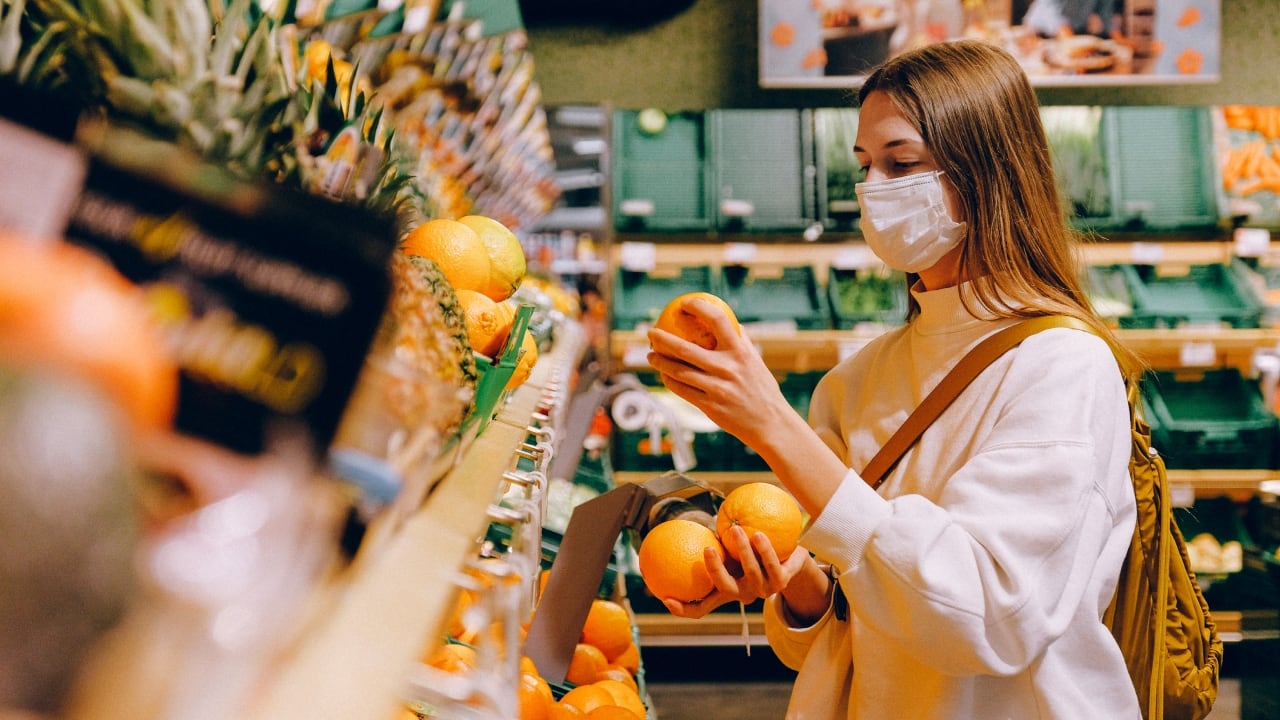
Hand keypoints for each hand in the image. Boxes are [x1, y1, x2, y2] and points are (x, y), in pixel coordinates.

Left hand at [646, 298, 792, 447]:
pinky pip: (682, 390)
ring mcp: (716, 388)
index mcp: (740, 352)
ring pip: (678, 371)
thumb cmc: (762, 389)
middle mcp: (727, 368)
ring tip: (651, 355)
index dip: (699, 307)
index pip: (718, 320)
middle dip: (662, 338)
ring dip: (659, 362)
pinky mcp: (709, 406)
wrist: (770, 423)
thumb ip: (742, 341)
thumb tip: (729, 322)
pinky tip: (663, 375)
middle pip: (685, 348)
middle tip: (651, 333)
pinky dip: (669, 380)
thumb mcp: (756, 362)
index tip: (685, 303)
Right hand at [661, 525, 810, 618]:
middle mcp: (744, 594)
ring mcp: (764, 590)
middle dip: (716, 570)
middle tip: (708, 548)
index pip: (701, 607)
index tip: (666, 598)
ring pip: (751, 573)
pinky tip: (759, 533)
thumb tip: (681, 530)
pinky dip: (765, 550)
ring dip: (743, 550)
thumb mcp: (731, 554)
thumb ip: (713, 548)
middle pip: (725, 587)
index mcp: (727, 591)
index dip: (683, 609)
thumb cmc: (754, 553)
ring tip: (735, 529)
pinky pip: (772, 565)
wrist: (792, 559)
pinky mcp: (782, 582)